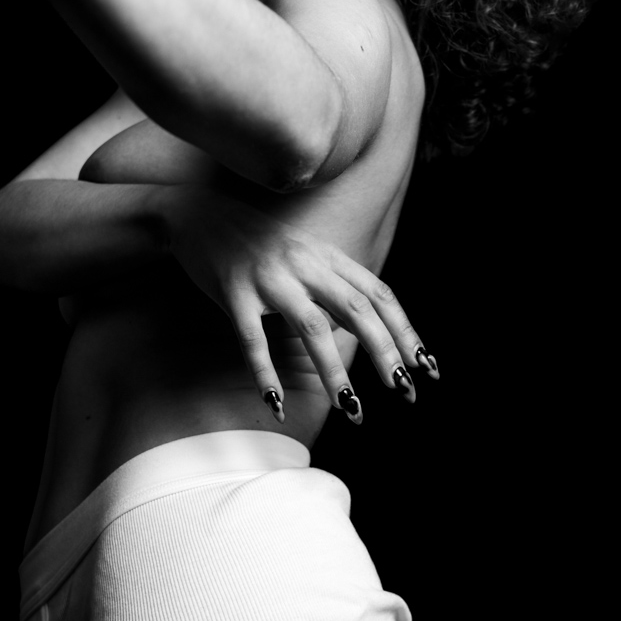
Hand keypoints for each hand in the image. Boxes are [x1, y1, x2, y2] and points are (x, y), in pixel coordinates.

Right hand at [159, 187, 438, 425]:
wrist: (196, 211)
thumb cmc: (254, 241)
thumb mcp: (303, 254)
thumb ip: (333, 286)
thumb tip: (361, 330)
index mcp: (327, 255)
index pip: (379, 295)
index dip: (405, 331)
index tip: (424, 368)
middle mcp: (305, 263)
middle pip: (357, 310)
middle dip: (385, 353)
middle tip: (402, 392)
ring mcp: (269, 277)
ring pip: (312, 327)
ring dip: (335, 371)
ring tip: (351, 409)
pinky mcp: (234, 291)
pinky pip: (252, 338)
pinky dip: (266, 373)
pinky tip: (276, 403)